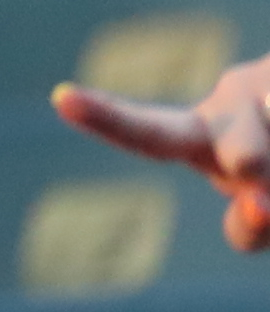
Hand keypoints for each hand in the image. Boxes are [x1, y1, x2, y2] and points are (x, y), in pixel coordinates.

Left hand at [56, 51, 269, 253]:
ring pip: (267, 150)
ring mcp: (264, 85)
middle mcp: (229, 105)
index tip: (63, 97)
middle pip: (242, 150)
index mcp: (202, 137)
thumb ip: (253, 225)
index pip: (149, 134)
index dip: (108, 118)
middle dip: (252, 161)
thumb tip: (258, 205)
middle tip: (255, 170)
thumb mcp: (262, 212)